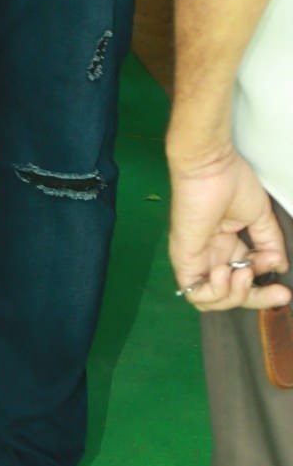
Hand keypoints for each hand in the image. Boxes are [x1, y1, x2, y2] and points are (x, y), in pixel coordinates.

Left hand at [168, 142, 291, 310]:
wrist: (211, 165)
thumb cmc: (231, 180)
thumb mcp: (259, 218)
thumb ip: (269, 244)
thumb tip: (279, 266)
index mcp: (226, 246)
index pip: (244, 282)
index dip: (264, 292)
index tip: (284, 290)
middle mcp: (210, 256)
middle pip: (230, 296)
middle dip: (257, 299)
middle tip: (278, 292)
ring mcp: (195, 258)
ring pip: (211, 301)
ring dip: (235, 295)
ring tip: (244, 273)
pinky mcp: (183, 257)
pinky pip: (194, 292)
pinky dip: (215, 292)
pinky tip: (227, 272)